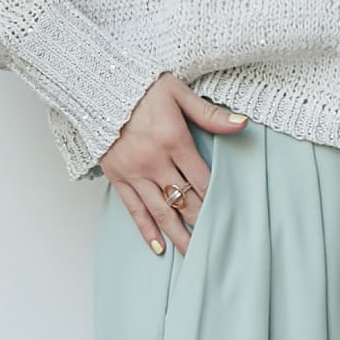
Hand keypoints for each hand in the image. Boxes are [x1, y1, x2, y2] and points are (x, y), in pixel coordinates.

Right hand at [100, 73, 249, 255]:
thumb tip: (242, 124)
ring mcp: (134, 172)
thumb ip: (209, 113)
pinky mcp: (117, 177)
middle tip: (218, 244)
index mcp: (172, 139)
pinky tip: (159, 247)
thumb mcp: (177, 91)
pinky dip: (147, 230)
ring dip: (179, 236)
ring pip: (161, 212)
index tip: (229, 216)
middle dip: (202, 222)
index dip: (216, 198)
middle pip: (184, 200)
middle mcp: (153, 160)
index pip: (201, 178)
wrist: (97, 82)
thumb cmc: (140, 85)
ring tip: (194, 256)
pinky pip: (134, 210)